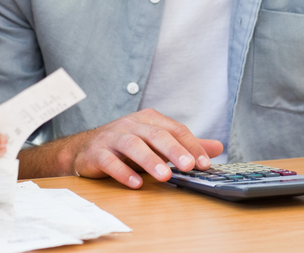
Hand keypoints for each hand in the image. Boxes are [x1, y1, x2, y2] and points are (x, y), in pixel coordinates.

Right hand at [62, 109, 222, 188]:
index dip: (190, 145)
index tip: (204, 163)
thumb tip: (217, 147)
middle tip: (189, 166)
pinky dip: (123, 172)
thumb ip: (185, 145)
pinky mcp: (97, 153)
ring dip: (150, 160)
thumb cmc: (127, 145)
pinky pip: (110, 161)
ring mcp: (112, 137)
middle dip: (173, 150)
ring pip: (133, 145)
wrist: (85, 148)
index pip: (175, 129)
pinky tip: (136, 184)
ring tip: (165, 176)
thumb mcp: (157, 142)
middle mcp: (131, 125)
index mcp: (149, 119)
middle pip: (155, 134)